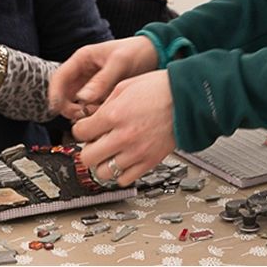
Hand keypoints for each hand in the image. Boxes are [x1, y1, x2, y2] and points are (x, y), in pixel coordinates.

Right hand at [48, 36, 157, 120]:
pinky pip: (92, 107)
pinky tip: (107, 112)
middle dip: (71, 107)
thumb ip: (102, 80)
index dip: (55, 94)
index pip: (59, 77)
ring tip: (99, 112)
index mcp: (82, 58)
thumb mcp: (119, 63)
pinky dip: (96, 112)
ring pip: (77, 103)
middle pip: (65, 94)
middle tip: (84, 114)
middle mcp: (83, 72)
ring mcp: (91, 84)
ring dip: (84, 111)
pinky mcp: (101, 94)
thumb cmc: (137, 51)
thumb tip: (83, 98)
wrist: (156, 54)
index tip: (56, 108)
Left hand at [72, 70, 175, 185]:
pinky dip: (119, 173)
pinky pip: (124, 179)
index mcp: (113, 115)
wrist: (187, 99)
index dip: (80, 130)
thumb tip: (91, 117)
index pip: (80, 133)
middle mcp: (122, 137)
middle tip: (94, 144)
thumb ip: (104, 105)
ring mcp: (136, 153)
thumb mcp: (124, 86)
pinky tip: (123, 160)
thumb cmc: (160, 89)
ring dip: (102, 163)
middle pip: (87, 158)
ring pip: (103, 173)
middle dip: (87, 150)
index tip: (85, 129)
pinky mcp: (149, 162)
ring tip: (108, 153)